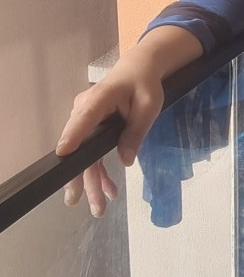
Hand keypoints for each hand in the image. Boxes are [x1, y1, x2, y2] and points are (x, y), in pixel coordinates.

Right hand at [56, 50, 164, 215]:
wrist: (139, 69)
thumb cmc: (145, 84)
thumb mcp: (148, 107)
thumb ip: (136, 132)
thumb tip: (125, 160)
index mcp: (99, 100)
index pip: (83, 120)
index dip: (73, 138)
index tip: (63, 155)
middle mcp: (85, 110)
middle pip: (79, 146)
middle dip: (81, 177)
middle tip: (79, 203)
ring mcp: (85, 119)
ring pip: (84, 154)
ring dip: (92, 180)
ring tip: (100, 207)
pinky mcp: (90, 127)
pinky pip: (91, 151)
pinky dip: (99, 170)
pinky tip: (108, 189)